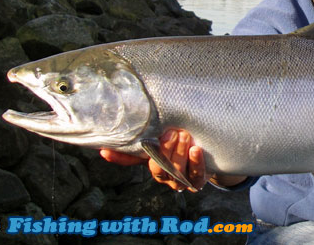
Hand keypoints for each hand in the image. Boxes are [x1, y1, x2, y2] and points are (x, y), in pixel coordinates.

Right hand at [101, 129, 247, 190]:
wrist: (208, 155)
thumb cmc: (181, 147)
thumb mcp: (163, 141)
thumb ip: (143, 141)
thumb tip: (110, 137)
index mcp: (153, 165)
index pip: (133, 162)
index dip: (119, 157)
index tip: (105, 149)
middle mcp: (165, 176)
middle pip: (159, 170)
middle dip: (164, 151)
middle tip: (170, 133)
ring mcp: (181, 180)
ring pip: (176, 172)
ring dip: (179, 153)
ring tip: (183, 136)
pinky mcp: (198, 180)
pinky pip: (196, 175)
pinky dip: (195, 162)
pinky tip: (195, 150)